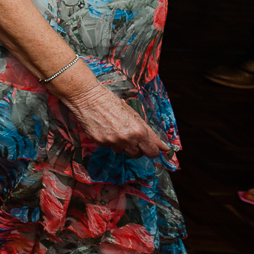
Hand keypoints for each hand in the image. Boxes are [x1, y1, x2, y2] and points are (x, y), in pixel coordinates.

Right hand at [57, 72, 172, 161]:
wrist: (88, 98)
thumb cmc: (112, 102)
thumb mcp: (134, 115)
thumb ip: (150, 133)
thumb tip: (164, 148)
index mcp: (139, 132)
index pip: (152, 152)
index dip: (152, 149)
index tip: (149, 146)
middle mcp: (127, 139)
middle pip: (138, 155)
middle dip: (137, 148)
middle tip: (131, 137)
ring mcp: (112, 142)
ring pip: (123, 151)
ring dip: (122, 144)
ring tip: (115, 129)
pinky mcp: (100, 143)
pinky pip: (110, 147)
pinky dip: (110, 141)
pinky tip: (106, 129)